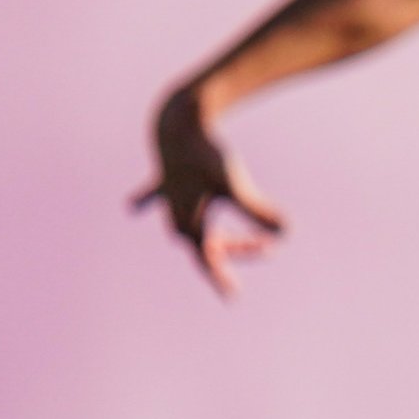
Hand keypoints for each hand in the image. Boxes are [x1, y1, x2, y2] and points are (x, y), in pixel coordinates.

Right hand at [132, 90, 285, 298]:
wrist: (177, 122)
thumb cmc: (205, 155)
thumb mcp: (235, 185)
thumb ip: (257, 210)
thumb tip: (286, 232)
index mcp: (188, 225)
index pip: (209, 259)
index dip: (221, 278)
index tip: (232, 297)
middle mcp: (175, 215)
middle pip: (208, 243)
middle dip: (236, 248)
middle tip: (267, 249)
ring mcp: (169, 197)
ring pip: (194, 224)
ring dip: (215, 236)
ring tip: (228, 244)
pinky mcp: (167, 178)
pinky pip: (157, 195)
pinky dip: (148, 201)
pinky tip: (132, 207)